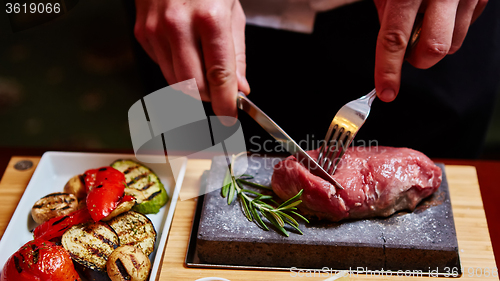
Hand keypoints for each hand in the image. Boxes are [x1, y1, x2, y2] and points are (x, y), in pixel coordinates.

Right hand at [134, 0, 249, 121]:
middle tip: (219, 95)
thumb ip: (237, 54)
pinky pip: (162, 66)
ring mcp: (155, 30)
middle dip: (208, 97)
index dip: (225, 102)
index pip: (219, 75)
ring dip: (193, 84)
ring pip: (175, 81)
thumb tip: (239, 88)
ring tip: (202, 66)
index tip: (230, 116)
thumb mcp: (232, 12)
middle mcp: (178, 25)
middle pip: (193, 86)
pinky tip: (183, 50)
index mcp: (210, 18)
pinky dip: (176, 68)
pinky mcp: (142, 34)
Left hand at [373, 0, 487, 101]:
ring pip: (453, 44)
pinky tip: (443, 10)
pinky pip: (467, 28)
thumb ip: (385, 10)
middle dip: (418, 59)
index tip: (386, 92)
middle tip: (409, 48)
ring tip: (427, 18)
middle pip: (433, 49)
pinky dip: (451, 28)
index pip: (395, 38)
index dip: (388, 69)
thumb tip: (393, 45)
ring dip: (435, 43)